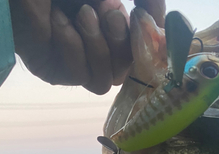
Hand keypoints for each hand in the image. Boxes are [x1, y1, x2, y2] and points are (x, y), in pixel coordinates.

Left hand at [9, 0, 165, 93]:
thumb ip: (146, 1)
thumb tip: (162, 20)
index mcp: (111, 29)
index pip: (140, 53)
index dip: (148, 45)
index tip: (146, 22)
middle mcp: (95, 48)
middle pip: (127, 71)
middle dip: (120, 41)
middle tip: (105, 11)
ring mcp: (75, 63)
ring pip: (106, 81)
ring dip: (97, 46)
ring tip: (79, 15)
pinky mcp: (55, 73)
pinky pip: (81, 77)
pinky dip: (73, 47)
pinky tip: (58, 24)